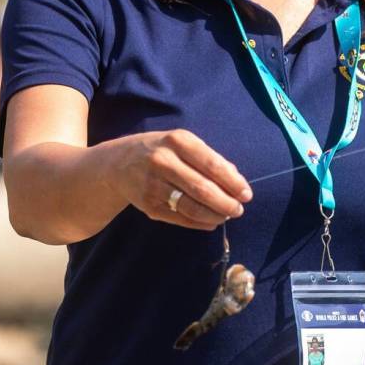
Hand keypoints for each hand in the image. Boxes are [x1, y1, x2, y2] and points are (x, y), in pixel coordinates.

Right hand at [110, 129, 252, 231]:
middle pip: (203, 189)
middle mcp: (163, 161)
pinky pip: (181, 219)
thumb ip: (210, 158)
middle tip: (238, 210)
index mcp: (177, 141)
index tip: (246, 194)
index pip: (212, 165)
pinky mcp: (148, 206)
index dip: (233, 183)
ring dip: (215, 216)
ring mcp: (153, 185)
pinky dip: (200, 223)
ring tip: (225, 216)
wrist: (117, 164)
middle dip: (226, 203)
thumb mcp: (182, 144)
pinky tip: (210, 221)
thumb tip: (236, 181)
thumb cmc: (161, 151)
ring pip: (192, 208)